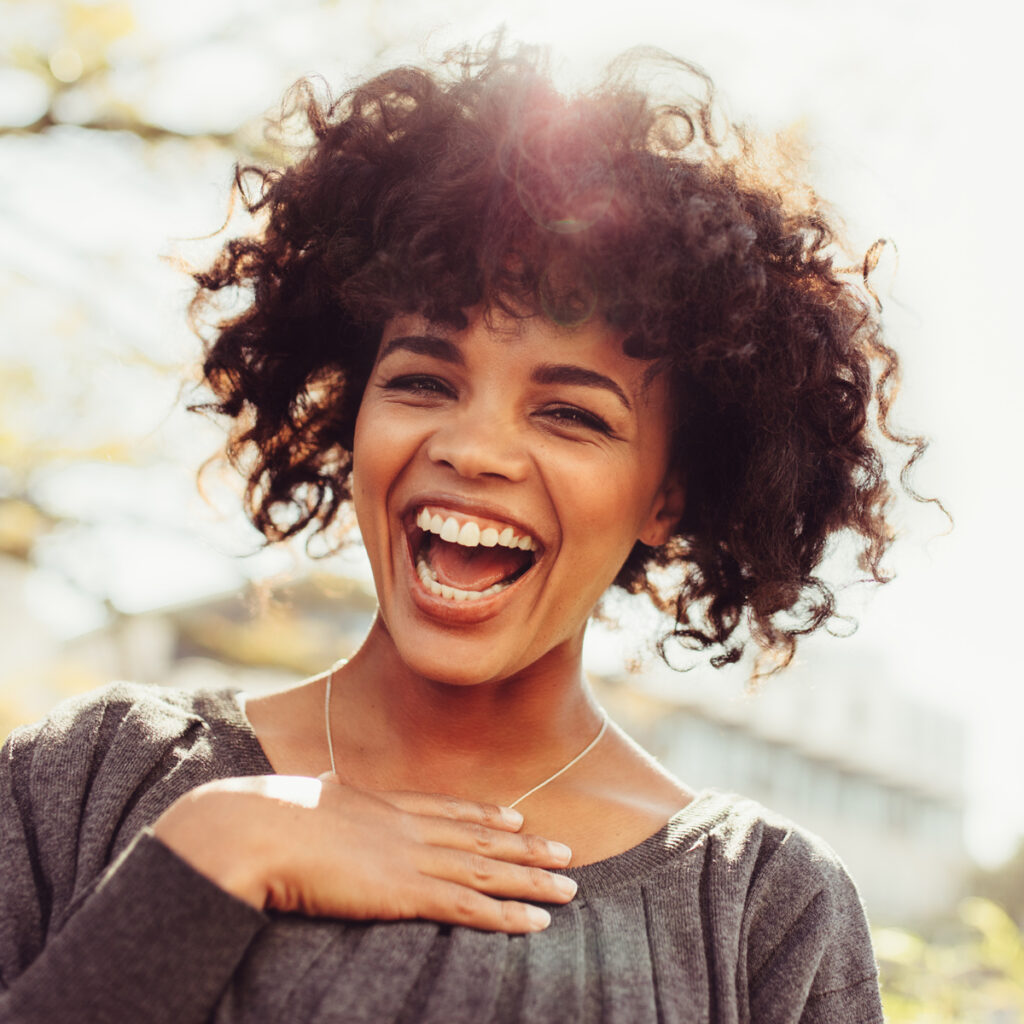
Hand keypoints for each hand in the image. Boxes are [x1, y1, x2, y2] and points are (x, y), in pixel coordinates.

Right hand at [153, 774, 575, 932]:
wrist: (258, 829)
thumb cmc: (268, 816)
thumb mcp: (307, 797)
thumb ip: (327, 794)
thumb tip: (325, 781)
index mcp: (384, 803)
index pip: (450, 809)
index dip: (488, 814)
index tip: (518, 815)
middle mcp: (409, 826)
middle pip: (483, 837)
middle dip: (528, 847)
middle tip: (566, 852)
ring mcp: (412, 857)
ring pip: (489, 870)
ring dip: (532, 881)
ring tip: (568, 887)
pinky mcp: (406, 893)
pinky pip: (469, 907)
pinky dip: (507, 915)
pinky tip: (535, 922)